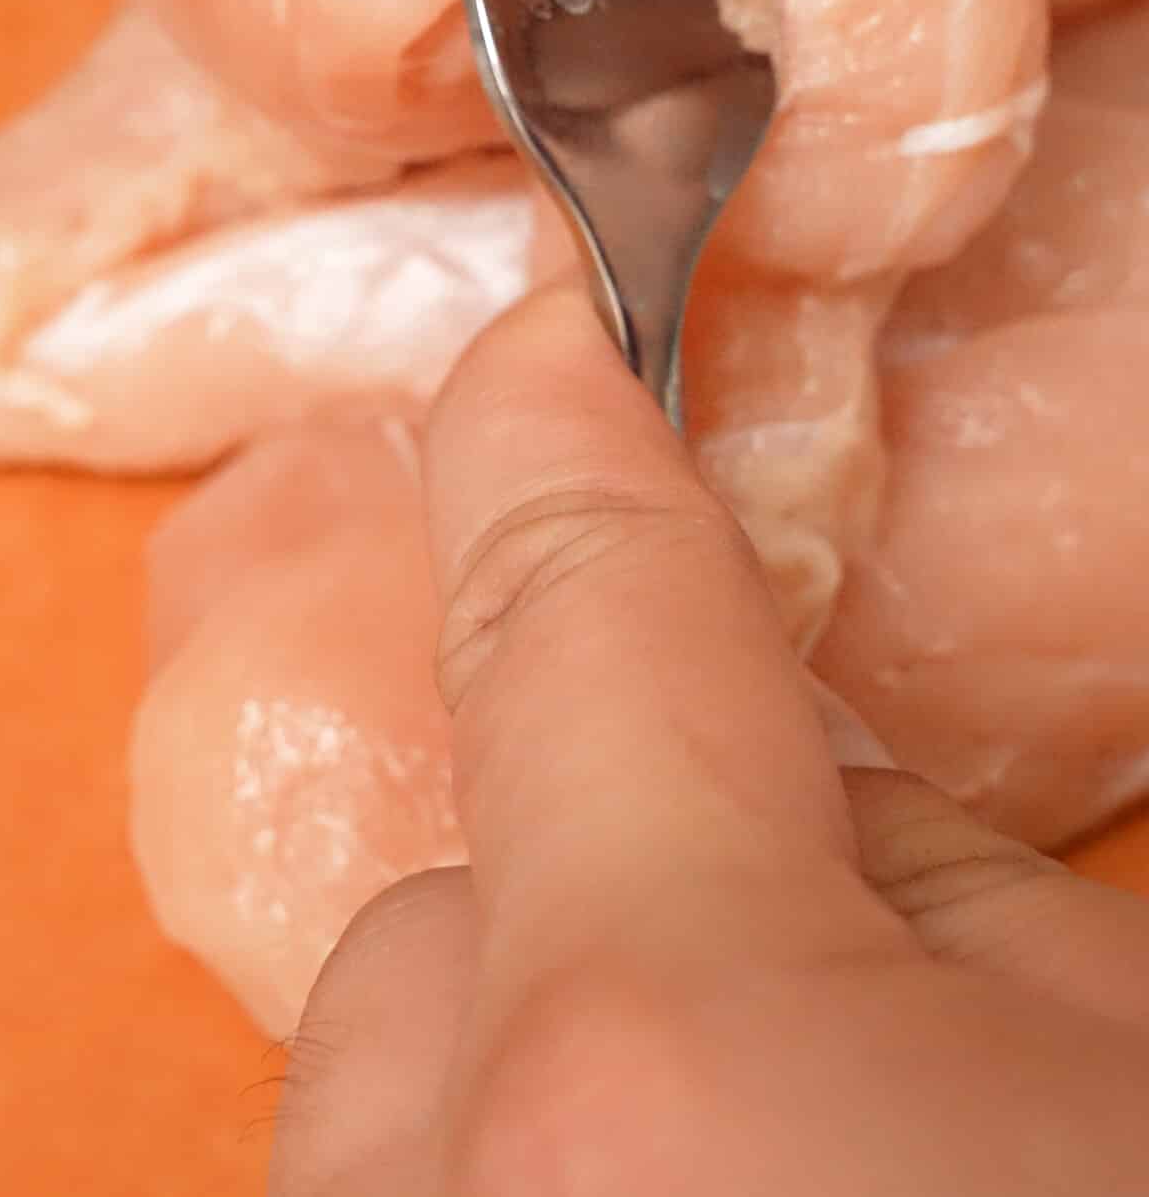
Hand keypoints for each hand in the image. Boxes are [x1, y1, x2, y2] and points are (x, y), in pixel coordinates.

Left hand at [269, 284, 1148, 1194]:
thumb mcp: (1123, 1054)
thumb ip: (933, 862)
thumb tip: (815, 803)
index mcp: (663, 1043)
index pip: (566, 615)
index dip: (550, 444)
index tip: (547, 350)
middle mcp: (447, 1193)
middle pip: (440, 909)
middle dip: (613, 909)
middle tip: (822, 1017)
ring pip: (386, 1090)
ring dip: (547, 1077)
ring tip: (768, 1173)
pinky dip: (509, 1187)